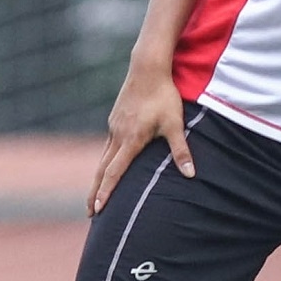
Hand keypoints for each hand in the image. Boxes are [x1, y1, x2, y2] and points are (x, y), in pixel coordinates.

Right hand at [90, 66, 193, 215]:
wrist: (148, 68)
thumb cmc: (164, 97)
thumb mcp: (175, 124)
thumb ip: (181, 151)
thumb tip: (191, 175)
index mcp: (131, 140)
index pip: (114, 173)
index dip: (106, 192)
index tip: (97, 209)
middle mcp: (117, 135)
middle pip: (102, 170)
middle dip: (95, 193)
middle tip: (90, 212)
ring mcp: (114, 126)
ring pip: (103, 158)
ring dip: (98, 178)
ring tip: (95, 195)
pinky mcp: (115, 119)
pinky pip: (108, 145)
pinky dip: (105, 161)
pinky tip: (108, 166)